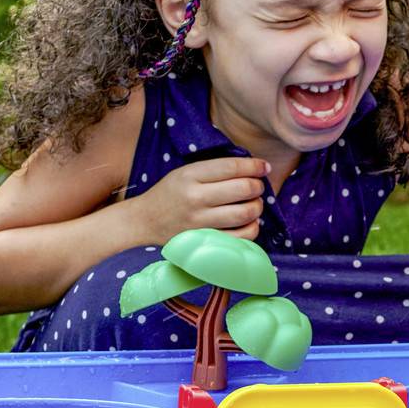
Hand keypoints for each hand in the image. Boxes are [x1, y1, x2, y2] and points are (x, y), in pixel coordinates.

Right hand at [134, 157, 268, 241]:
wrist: (145, 220)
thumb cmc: (172, 193)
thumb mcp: (186, 172)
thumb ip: (216, 169)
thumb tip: (256, 167)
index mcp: (190, 175)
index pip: (232, 167)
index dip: (254, 166)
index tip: (264, 167)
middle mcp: (195, 198)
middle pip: (244, 189)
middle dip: (258, 186)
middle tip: (256, 187)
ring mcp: (200, 222)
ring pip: (246, 212)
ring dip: (258, 206)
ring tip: (253, 203)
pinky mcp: (205, 240)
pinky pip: (242, 236)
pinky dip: (253, 227)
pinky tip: (249, 221)